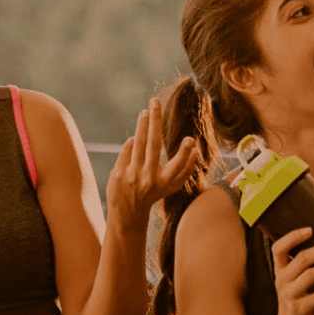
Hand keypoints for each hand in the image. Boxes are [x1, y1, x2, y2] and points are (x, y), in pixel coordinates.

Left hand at [105, 97, 198, 221]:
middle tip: (155, 101)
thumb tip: (194, 149)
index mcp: (166, 181)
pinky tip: (136, 138)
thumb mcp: (172, 186)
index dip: (185, 154)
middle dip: (155, 121)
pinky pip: (128, 150)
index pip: (179, 166)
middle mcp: (150, 178)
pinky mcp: (119, 173)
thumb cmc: (155, 193)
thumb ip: (186, 169)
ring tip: (146, 111)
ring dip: (142, 124)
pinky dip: (132, 142)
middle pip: (153, 144)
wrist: (128, 213)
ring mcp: (133, 175)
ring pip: (138, 143)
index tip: (189, 141)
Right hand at [268, 227, 313, 314]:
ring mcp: (289, 297)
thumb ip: (309, 268)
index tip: (311, 229)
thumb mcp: (300, 284)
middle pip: (302, 259)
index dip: (292, 237)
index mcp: (280, 271)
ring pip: (312, 275)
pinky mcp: (299, 311)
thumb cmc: (302, 302)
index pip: (278, 248)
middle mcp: (281, 281)